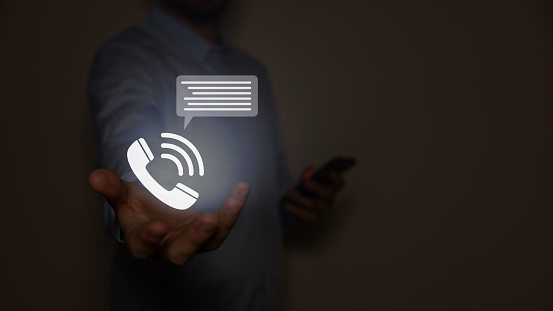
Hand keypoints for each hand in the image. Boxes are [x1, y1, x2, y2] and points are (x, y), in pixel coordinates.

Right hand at [88, 169, 248, 264]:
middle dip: (195, 239)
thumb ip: (111, 188)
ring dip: (224, 223)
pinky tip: (241, 189)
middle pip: (182, 253)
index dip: (151, 239)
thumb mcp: (124, 195)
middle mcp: (169, 247)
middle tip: (208, 221)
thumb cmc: (139, 206)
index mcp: (143, 242)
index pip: (145, 247)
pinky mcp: (210, 231)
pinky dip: (234, 208)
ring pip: (210, 242)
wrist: (158, 208)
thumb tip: (95, 177)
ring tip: (234, 202)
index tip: (158, 226)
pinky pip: (225, 224)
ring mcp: (192, 241)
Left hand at [282, 167, 343, 221]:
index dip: (336, 178)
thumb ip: (308, 174)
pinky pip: (303, 214)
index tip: (330, 173)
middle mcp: (328, 200)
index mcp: (330, 188)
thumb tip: (309, 170)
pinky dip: (293, 208)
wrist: (297, 203)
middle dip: (315, 187)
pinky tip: (286, 203)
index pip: (338, 183)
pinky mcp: (312, 217)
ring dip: (299, 197)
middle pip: (326, 194)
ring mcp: (321, 210)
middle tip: (304, 183)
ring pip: (312, 204)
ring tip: (288, 192)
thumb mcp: (306, 180)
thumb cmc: (304, 190)